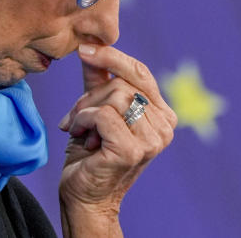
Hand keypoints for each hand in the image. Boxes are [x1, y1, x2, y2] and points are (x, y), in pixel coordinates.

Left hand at [57, 44, 176, 215]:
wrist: (83, 197)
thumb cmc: (90, 154)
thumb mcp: (95, 109)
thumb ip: (98, 79)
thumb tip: (91, 44)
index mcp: (162, 114)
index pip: (141, 72)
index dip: (113, 56)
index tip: (84, 47)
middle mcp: (165, 126)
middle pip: (124, 83)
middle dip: (92, 94)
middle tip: (75, 115)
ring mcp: (152, 140)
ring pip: (115, 96)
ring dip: (86, 110)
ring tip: (80, 129)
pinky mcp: (133, 150)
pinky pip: (104, 115)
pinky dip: (85, 121)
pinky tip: (82, 137)